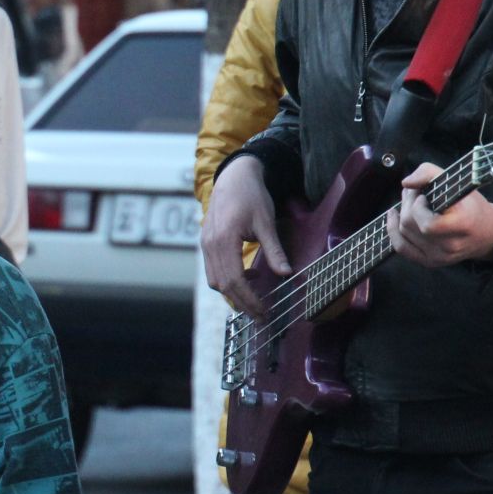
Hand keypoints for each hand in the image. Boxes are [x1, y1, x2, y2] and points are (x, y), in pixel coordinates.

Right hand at [201, 156, 288, 320]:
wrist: (234, 176)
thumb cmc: (252, 196)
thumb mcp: (267, 222)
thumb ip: (274, 250)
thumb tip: (287, 274)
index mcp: (224, 240)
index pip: (234, 280)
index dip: (249, 299)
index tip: (264, 311)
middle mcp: (210, 245)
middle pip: (222, 285)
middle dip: (242, 303)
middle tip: (262, 316)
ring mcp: (205, 244)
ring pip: (215, 280)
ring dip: (234, 294)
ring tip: (256, 301)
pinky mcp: (206, 243)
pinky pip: (214, 270)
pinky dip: (229, 280)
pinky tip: (249, 278)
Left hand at [386, 162, 492, 267]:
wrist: (488, 234)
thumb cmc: (472, 206)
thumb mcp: (458, 182)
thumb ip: (429, 173)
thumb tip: (406, 183)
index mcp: (462, 225)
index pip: (428, 224)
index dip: (418, 206)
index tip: (424, 195)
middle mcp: (450, 245)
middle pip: (410, 225)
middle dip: (407, 204)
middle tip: (414, 194)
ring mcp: (440, 257)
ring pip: (404, 233)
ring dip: (401, 214)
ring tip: (410, 202)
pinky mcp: (431, 262)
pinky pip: (402, 248)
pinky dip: (393, 231)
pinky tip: (393, 217)